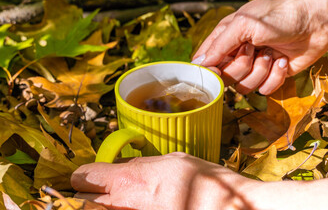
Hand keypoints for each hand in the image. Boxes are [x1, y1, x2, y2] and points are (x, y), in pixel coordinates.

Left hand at [71, 152, 254, 209]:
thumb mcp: (173, 161)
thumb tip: (125, 167)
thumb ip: (142, 165)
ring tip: (123, 199)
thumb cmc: (206, 183)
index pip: (84, 176)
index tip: (91, 175)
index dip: (84, 174)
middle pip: (82, 202)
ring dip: (104, 206)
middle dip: (89, 195)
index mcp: (130, 181)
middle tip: (103, 190)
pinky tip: (139, 205)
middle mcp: (124, 206)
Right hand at [192, 0, 327, 94]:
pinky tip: (282, 61)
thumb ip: (220, 44)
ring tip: (272, 53)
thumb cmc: (280, 15)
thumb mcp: (244, 24)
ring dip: (261, 71)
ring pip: (244, 87)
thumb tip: (199, 63)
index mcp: (227, 37)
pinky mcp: (272, 76)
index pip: (206, 59)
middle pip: (225, 77)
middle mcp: (238, 54)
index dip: (209, 68)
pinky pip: (264, 90)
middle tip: (254, 49)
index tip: (217, 69)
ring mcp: (255, 66)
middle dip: (242, 66)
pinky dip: (275, 76)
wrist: (317, 21)